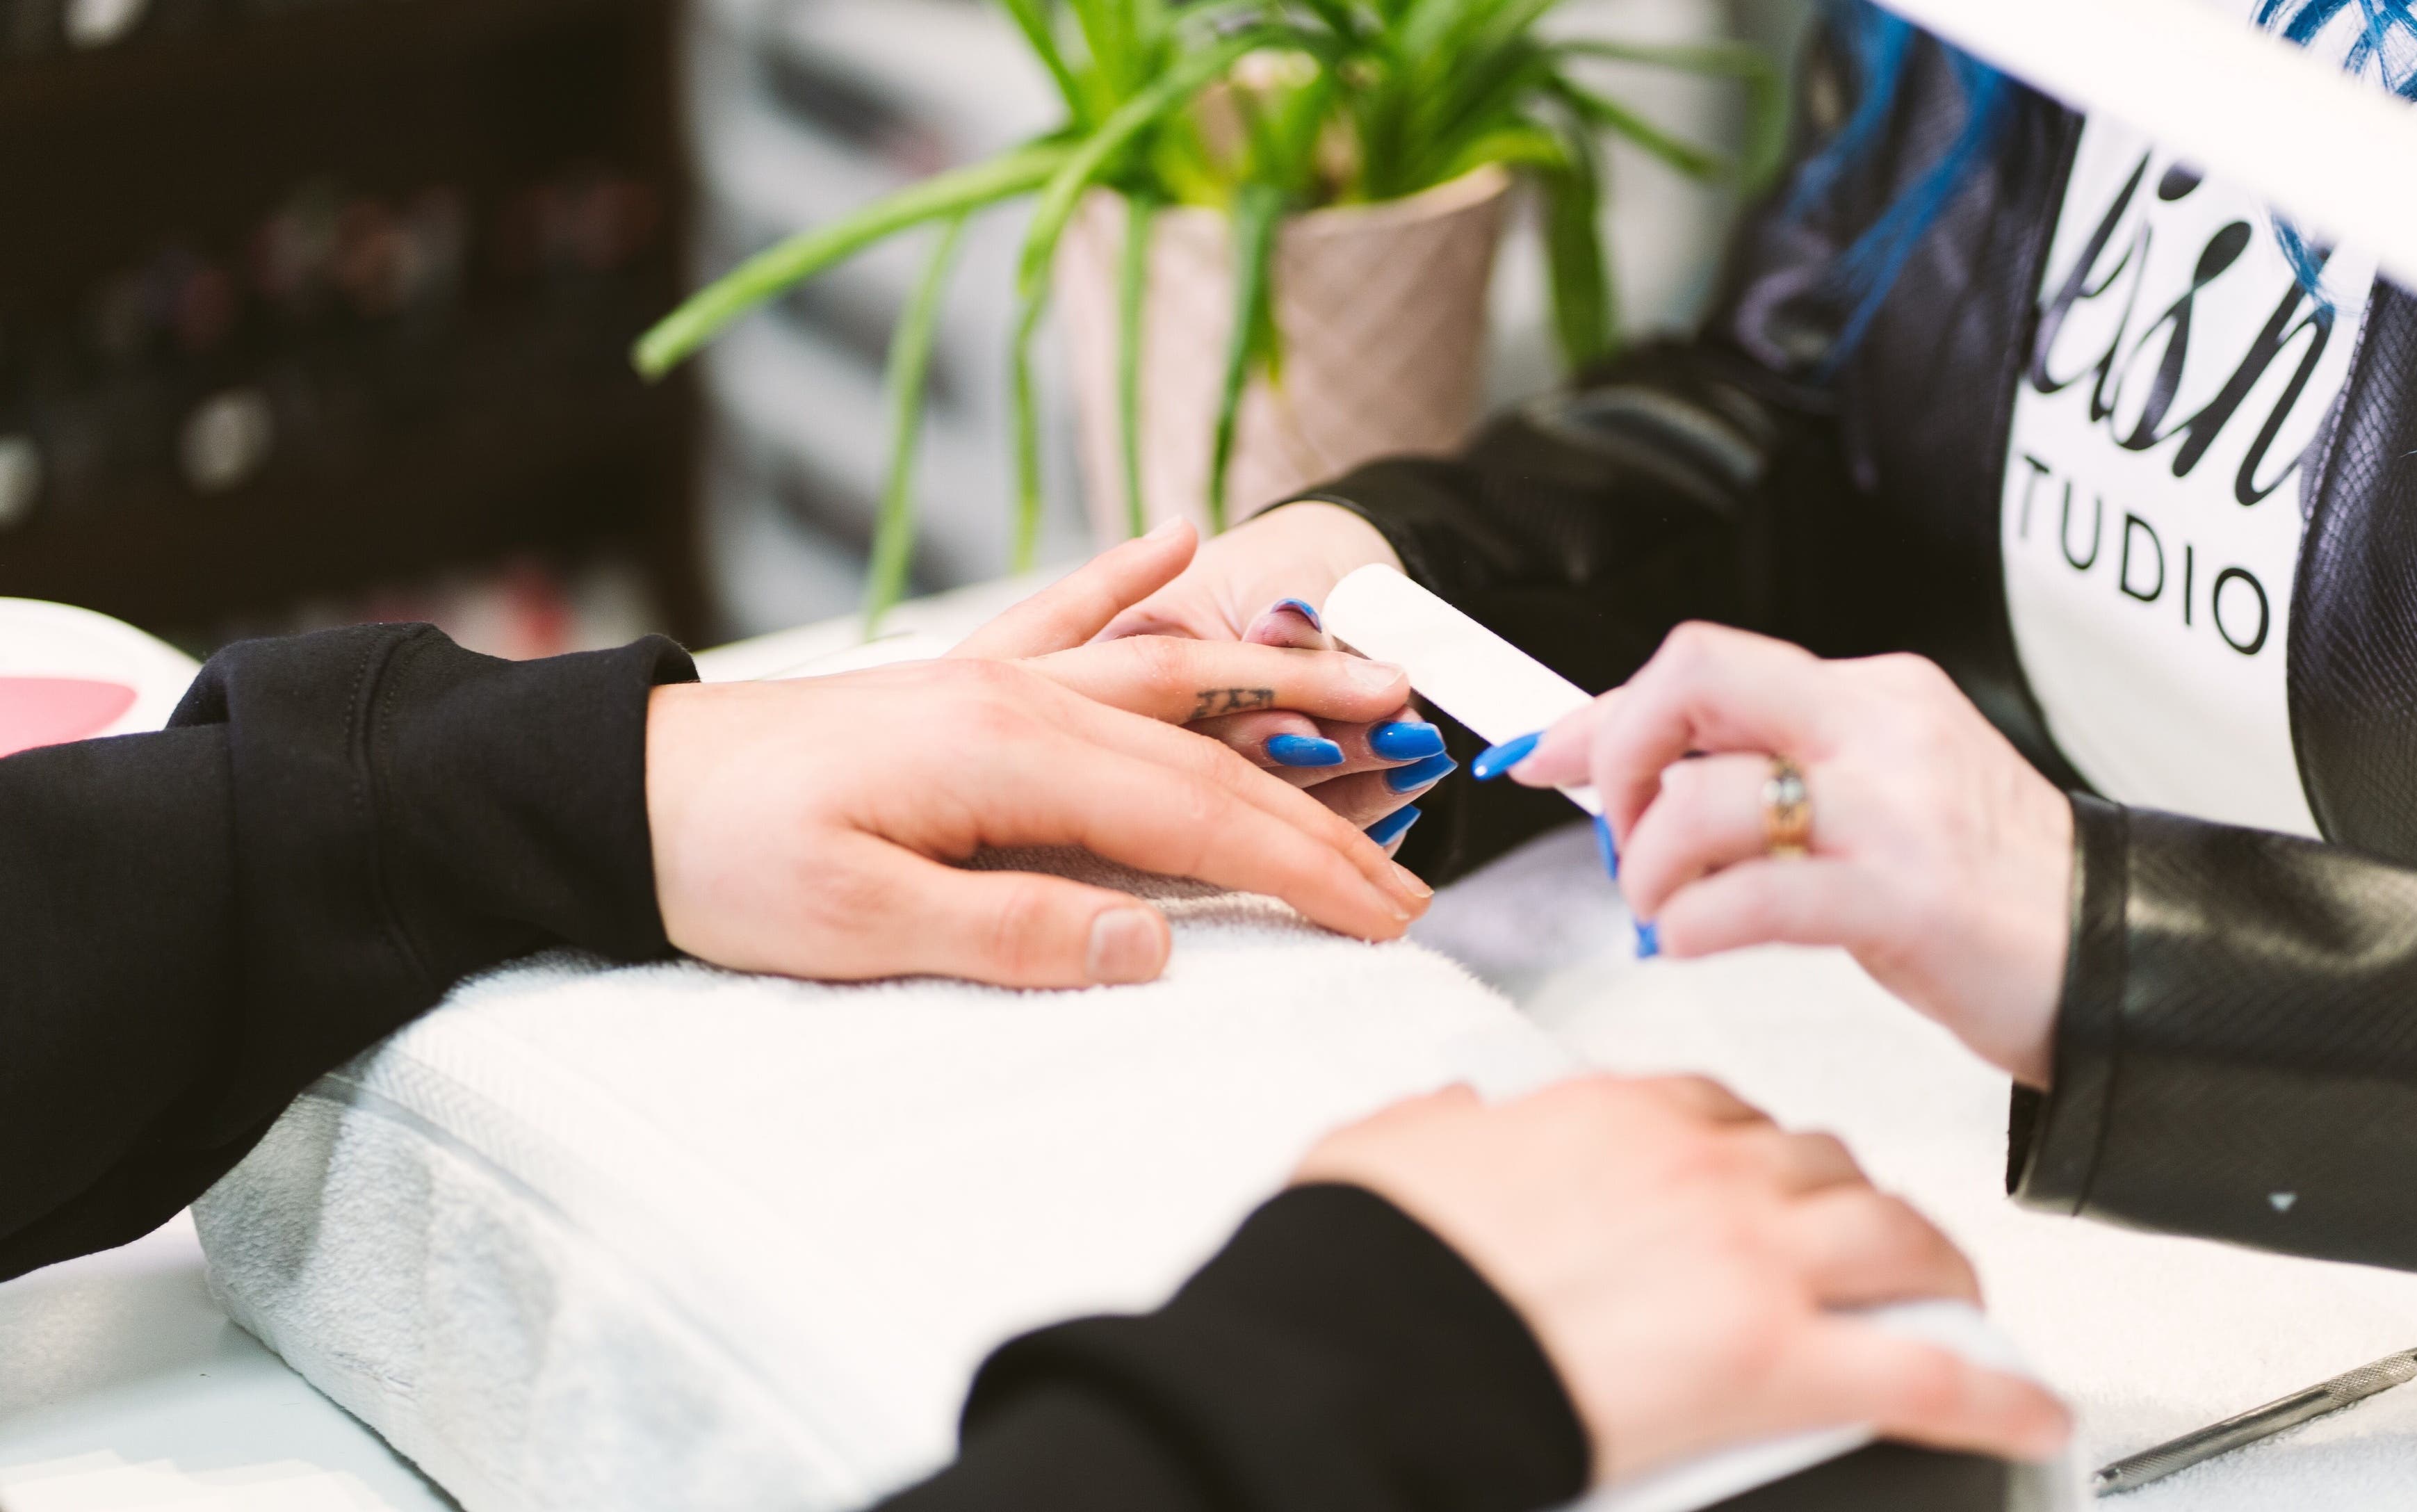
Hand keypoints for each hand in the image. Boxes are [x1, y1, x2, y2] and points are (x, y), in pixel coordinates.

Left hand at [646, 522, 1430, 986]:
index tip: (1390, 914)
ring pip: (1165, 675)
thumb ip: (1013, 927)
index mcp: (1007, 756)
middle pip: (1206, 754)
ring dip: (1274, 686)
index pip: (1197, 818)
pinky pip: (1060, 617)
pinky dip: (1124, 577)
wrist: (616, 791)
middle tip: (1414, 867)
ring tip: (1377, 683)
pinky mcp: (956, 680)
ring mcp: (991, 678)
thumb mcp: (857, 924)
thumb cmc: (724, 863)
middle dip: (1322, 810)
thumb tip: (1154, 939)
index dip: (1305, 869)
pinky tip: (1175, 536)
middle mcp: (1019, 698)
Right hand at [1296, 1076, 2071, 1482]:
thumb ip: (1437, 1125)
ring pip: (1893, 1235)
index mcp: (1610, 1117)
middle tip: (1865, 1232)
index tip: (1762, 1168)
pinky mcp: (1779, 1362)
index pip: (1718, 1108)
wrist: (1377, 1344)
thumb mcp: (1386, 1151)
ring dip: (1932, 1264)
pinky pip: (1926, 1370)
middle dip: (1851, 1195)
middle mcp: (1698, 1170)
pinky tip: (2029, 1409)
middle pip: (1819, 1164)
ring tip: (1951, 1293)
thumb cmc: (1375, 1263)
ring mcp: (1749, 1260)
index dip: (1755, 1144)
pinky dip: (1995, 1392)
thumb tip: (1450, 1114)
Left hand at [1502, 624, 2073, 1086]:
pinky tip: (1689, 942)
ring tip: (1661, 910)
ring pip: (1700, 796)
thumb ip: (1776, 776)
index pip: (1703, 667)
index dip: (1602, 713)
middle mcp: (1879, 728)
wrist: (2123, 962)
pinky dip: (1688, 924)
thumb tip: (1645, 782)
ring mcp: (1892, 810)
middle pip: (1691, 678)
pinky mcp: (1902, 897)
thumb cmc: (1994, 894)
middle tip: (1619, 830)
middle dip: (1618, 753)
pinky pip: (1747, 896)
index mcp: (1874, 695)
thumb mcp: (1880, 800)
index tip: (1543, 755)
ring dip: (1645, 866)